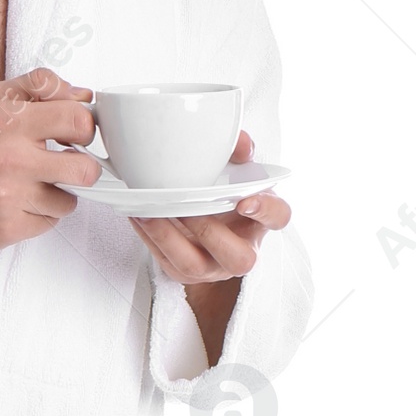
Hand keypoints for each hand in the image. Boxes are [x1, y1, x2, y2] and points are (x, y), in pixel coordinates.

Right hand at [0, 68, 97, 288]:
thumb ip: (37, 88)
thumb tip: (81, 95)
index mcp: (10, 122)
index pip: (79, 121)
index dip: (85, 127)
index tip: (75, 133)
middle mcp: (11, 161)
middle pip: (85, 171)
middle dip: (82, 166)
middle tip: (67, 164)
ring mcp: (8, 199)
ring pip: (67, 202)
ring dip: (56, 193)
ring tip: (30, 183)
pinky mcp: (4, 230)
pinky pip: (47, 224)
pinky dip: (37, 214)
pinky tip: (16, 201)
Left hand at [127, 130, 290, 362]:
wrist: (201, 222)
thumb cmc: (221, 193)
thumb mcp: (233, 169)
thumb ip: (238, 151)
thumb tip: (238, 141)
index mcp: (260, 221)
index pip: (278, 217)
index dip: (266, 211)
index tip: (246, 201)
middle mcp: (242, 251)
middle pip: (238, 258)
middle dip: (208, 231)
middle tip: (184, 207)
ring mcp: (213, 268)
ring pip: (194, 266)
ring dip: (169, 237)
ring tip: (148, 212)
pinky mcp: (184, 274)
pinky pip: (165, 262)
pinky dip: (149, 238)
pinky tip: (137, 215)